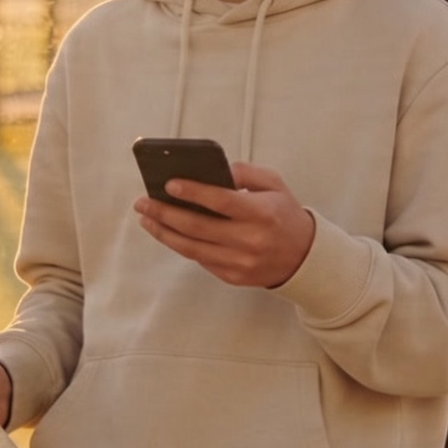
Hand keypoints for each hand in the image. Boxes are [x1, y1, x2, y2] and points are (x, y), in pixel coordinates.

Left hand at [134, 161, 315, 288]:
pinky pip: (200, 260)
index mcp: (262, 214)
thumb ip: (245, 172)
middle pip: (198, 227)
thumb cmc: (284, 214)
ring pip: (192, 248)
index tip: (170, 184)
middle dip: (165, 213)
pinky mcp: (233, 277)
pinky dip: (181, 245)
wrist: (303, 257)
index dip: (193, 193)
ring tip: (147, 218)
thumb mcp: (274, 184)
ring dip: (164, 232)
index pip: (222, 202)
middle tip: (144, 202)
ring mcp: (240, 262)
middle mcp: (250, 241)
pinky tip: (167, 232)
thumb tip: (214, 171)